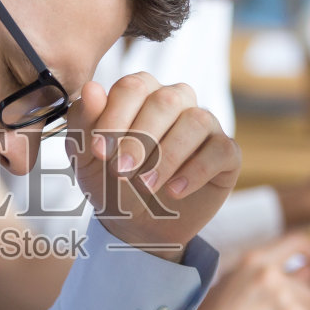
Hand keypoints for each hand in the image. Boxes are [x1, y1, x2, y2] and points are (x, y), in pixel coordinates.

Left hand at [69, 74, 241, 261]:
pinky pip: (220, 150)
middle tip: (120, 170)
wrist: (136, 223)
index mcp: (142, 92)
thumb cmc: (110, 181)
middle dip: (140, 137)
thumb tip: (91, 89)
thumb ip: (84, 122)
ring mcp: (206, 124)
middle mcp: (177, 100)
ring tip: (145, 186)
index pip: (133, 87)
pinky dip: (195, 171)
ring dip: (167, 156)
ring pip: (196, 121)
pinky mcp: (226, 152)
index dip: (114, 116)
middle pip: (166, 101)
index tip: (97, 150)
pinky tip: (174, 192)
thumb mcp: (87, 158)